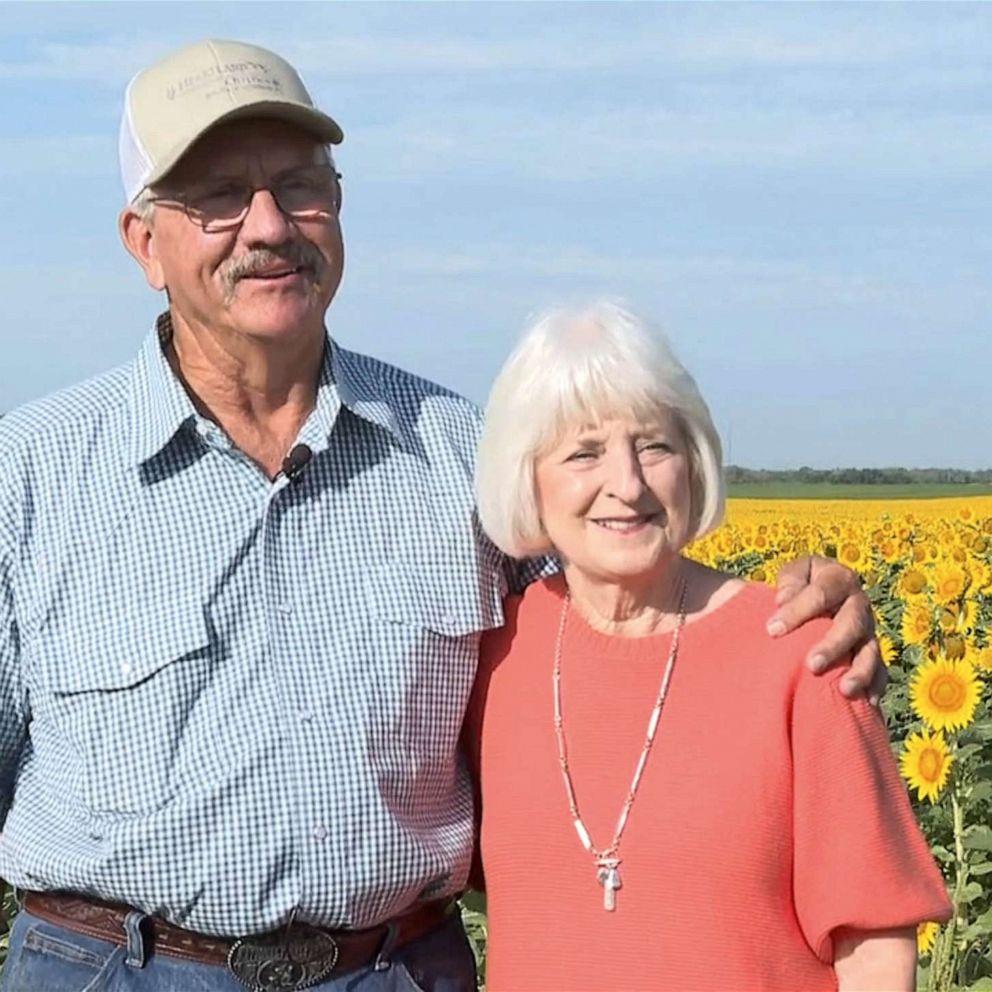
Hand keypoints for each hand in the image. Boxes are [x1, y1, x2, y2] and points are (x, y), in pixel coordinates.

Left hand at [767, 555, 885, 706]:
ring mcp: (867, 629)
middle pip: (852, 623)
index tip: (771, 630)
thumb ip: (787, 583)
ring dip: (859, 671)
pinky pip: (880, 671)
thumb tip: (783, 600)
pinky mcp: (869, 652)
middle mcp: (858, 602)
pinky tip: (868, 703)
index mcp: (837, 578)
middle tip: (812, 665)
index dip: (797, 610)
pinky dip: (874, 686)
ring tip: (844, 690)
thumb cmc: (792, 588)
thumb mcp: (788, 576)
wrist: (808, 601)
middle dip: (833, 645)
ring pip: (870, 650)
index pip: (820, 593)